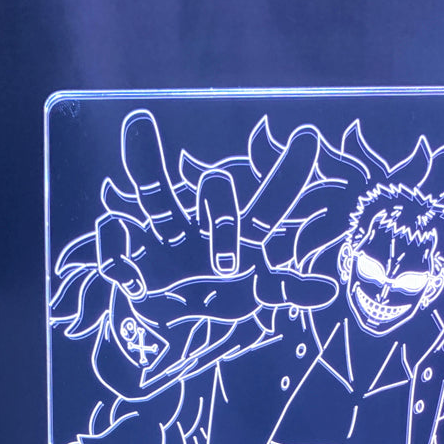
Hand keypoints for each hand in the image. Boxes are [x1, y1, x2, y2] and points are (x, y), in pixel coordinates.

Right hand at [94, 110, 337, 377]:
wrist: (168, 321)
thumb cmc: (218, 295)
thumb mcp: (255, 295)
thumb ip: (288, 289)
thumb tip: (329, 290)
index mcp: (239, 234)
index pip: (268, 204)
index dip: (289, 174)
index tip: (311, 137)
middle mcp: (202, 225)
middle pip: (214, 192)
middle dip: (224, 220)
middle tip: (228, 267)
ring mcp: (164, 236)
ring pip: (154, 193)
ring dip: (146, 160)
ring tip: (140, 123)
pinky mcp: (130, 258)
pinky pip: (115, 239)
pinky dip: (114, 252)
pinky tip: (128, 279)